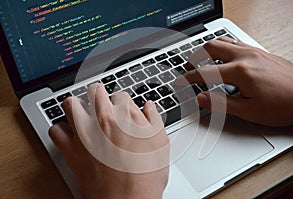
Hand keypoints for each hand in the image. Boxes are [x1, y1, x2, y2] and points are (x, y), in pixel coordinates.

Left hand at [49, 83, 169, 198]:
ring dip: (79, 106)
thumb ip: (154, 120)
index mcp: (126, 116)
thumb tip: (149, 107)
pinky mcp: (72, 150)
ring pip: (72, 104)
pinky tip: (71, 135)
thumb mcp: (161, 144)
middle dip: (101, 96)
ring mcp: (85, 134)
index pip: (120, 95)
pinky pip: (56, 131)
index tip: (124, 112)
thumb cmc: (146, 176)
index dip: (123, 103)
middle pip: (95, 91)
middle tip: (104, 106)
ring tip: (85, 115)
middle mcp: (104, 120)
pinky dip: (62, 130)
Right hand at [177, 36, 292, 126]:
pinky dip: (223, 47)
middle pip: (210, 47)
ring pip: (223, 41)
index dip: (188, 78)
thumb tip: (200, 98)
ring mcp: (253, 51)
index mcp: (240, 72)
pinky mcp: (260, 51)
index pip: (205, 72)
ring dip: (208, 49)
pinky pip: (235, 42)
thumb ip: (220, 103)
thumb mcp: (249, 111)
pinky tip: (224, 58)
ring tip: (203, 62)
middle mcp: (245, 56)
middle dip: (195, 57)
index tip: (179, 82)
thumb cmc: (284, 105)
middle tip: (189, 69)